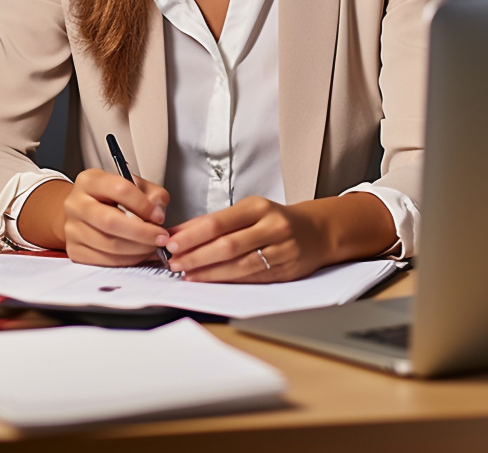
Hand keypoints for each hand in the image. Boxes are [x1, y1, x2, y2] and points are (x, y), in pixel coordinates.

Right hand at [63, 169, 169, 266]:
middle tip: (161, 237)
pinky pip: (104, 260)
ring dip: (137, 249)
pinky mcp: (74, 250)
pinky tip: (138, 254)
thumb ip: (152, 195)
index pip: (119, 189)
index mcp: (90, 180)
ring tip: (152, 246)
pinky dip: (127, 260)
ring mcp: (72, 228)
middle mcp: (76, 203)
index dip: (143, 205)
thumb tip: (157, 214)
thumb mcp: (135, 186)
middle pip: (110, 221)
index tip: (158, 216)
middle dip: (141, 232)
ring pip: (108, 244)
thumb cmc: (113, 199)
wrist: (85, 212)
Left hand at [165, 196, 325, 282]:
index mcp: (258, 207)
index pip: (218, 222)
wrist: (316, 232)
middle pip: (227, 244)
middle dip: (196, 255)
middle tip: (174, 261)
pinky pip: (251, 278)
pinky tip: (210, 280)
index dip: (192, 235)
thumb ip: (214, 221)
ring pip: (238, 264)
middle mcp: (271, 227)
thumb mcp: (248, 211)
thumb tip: (178, 231)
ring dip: (208, 272)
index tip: (171, 242)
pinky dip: (227, 280)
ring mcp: (279, 250)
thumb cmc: (276, 220)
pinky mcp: (284, 271)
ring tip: (187, 273)